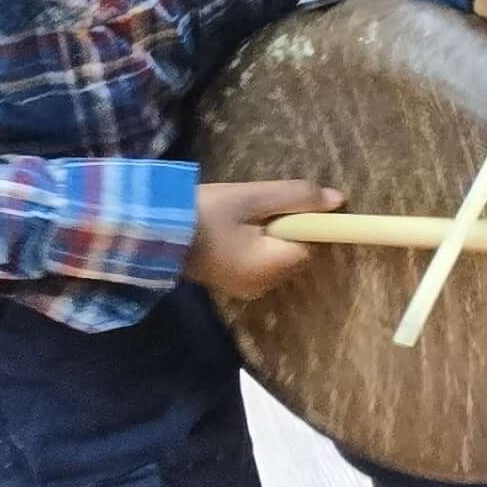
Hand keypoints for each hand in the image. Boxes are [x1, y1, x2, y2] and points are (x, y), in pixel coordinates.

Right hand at [188, 179, 342, 300]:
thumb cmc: (202, 212)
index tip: (286, 205)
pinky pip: (260, 262)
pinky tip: (231, 232)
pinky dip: (255, 245)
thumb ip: (297, 197)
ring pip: (278, 256)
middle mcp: (263, 285)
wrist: (149, 232)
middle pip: (296, 252)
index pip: (313, 244)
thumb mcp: (252, 197)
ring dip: (270, 235)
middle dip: (287, 228)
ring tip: (238, 220)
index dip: (307, 222)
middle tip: (254, 210)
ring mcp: (247, 289)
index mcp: (271, 267)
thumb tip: (338, 201)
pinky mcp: (234, 284)